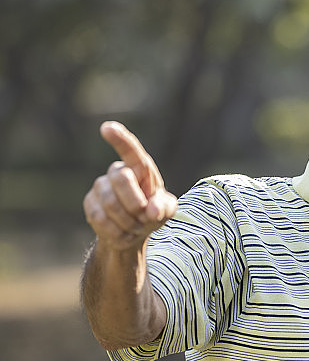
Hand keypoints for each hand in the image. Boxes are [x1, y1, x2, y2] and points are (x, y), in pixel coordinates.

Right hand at [83, 121, 177, 249]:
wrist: (133, 230)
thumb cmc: (153, 212)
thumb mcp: (166, 210)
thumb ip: (165, 207)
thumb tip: (153, 210)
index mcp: (140, 169)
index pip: (131, 151)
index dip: (120, 140)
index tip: (107, 128)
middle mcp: (118, 172)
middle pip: (121, 179)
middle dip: (136, 202)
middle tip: (145, 217)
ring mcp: (101, 187)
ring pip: (110, 203)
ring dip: (128, 222)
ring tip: (136, 226)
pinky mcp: (90, 203)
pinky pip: (100, 219)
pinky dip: (117, 232)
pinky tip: (124, 232)